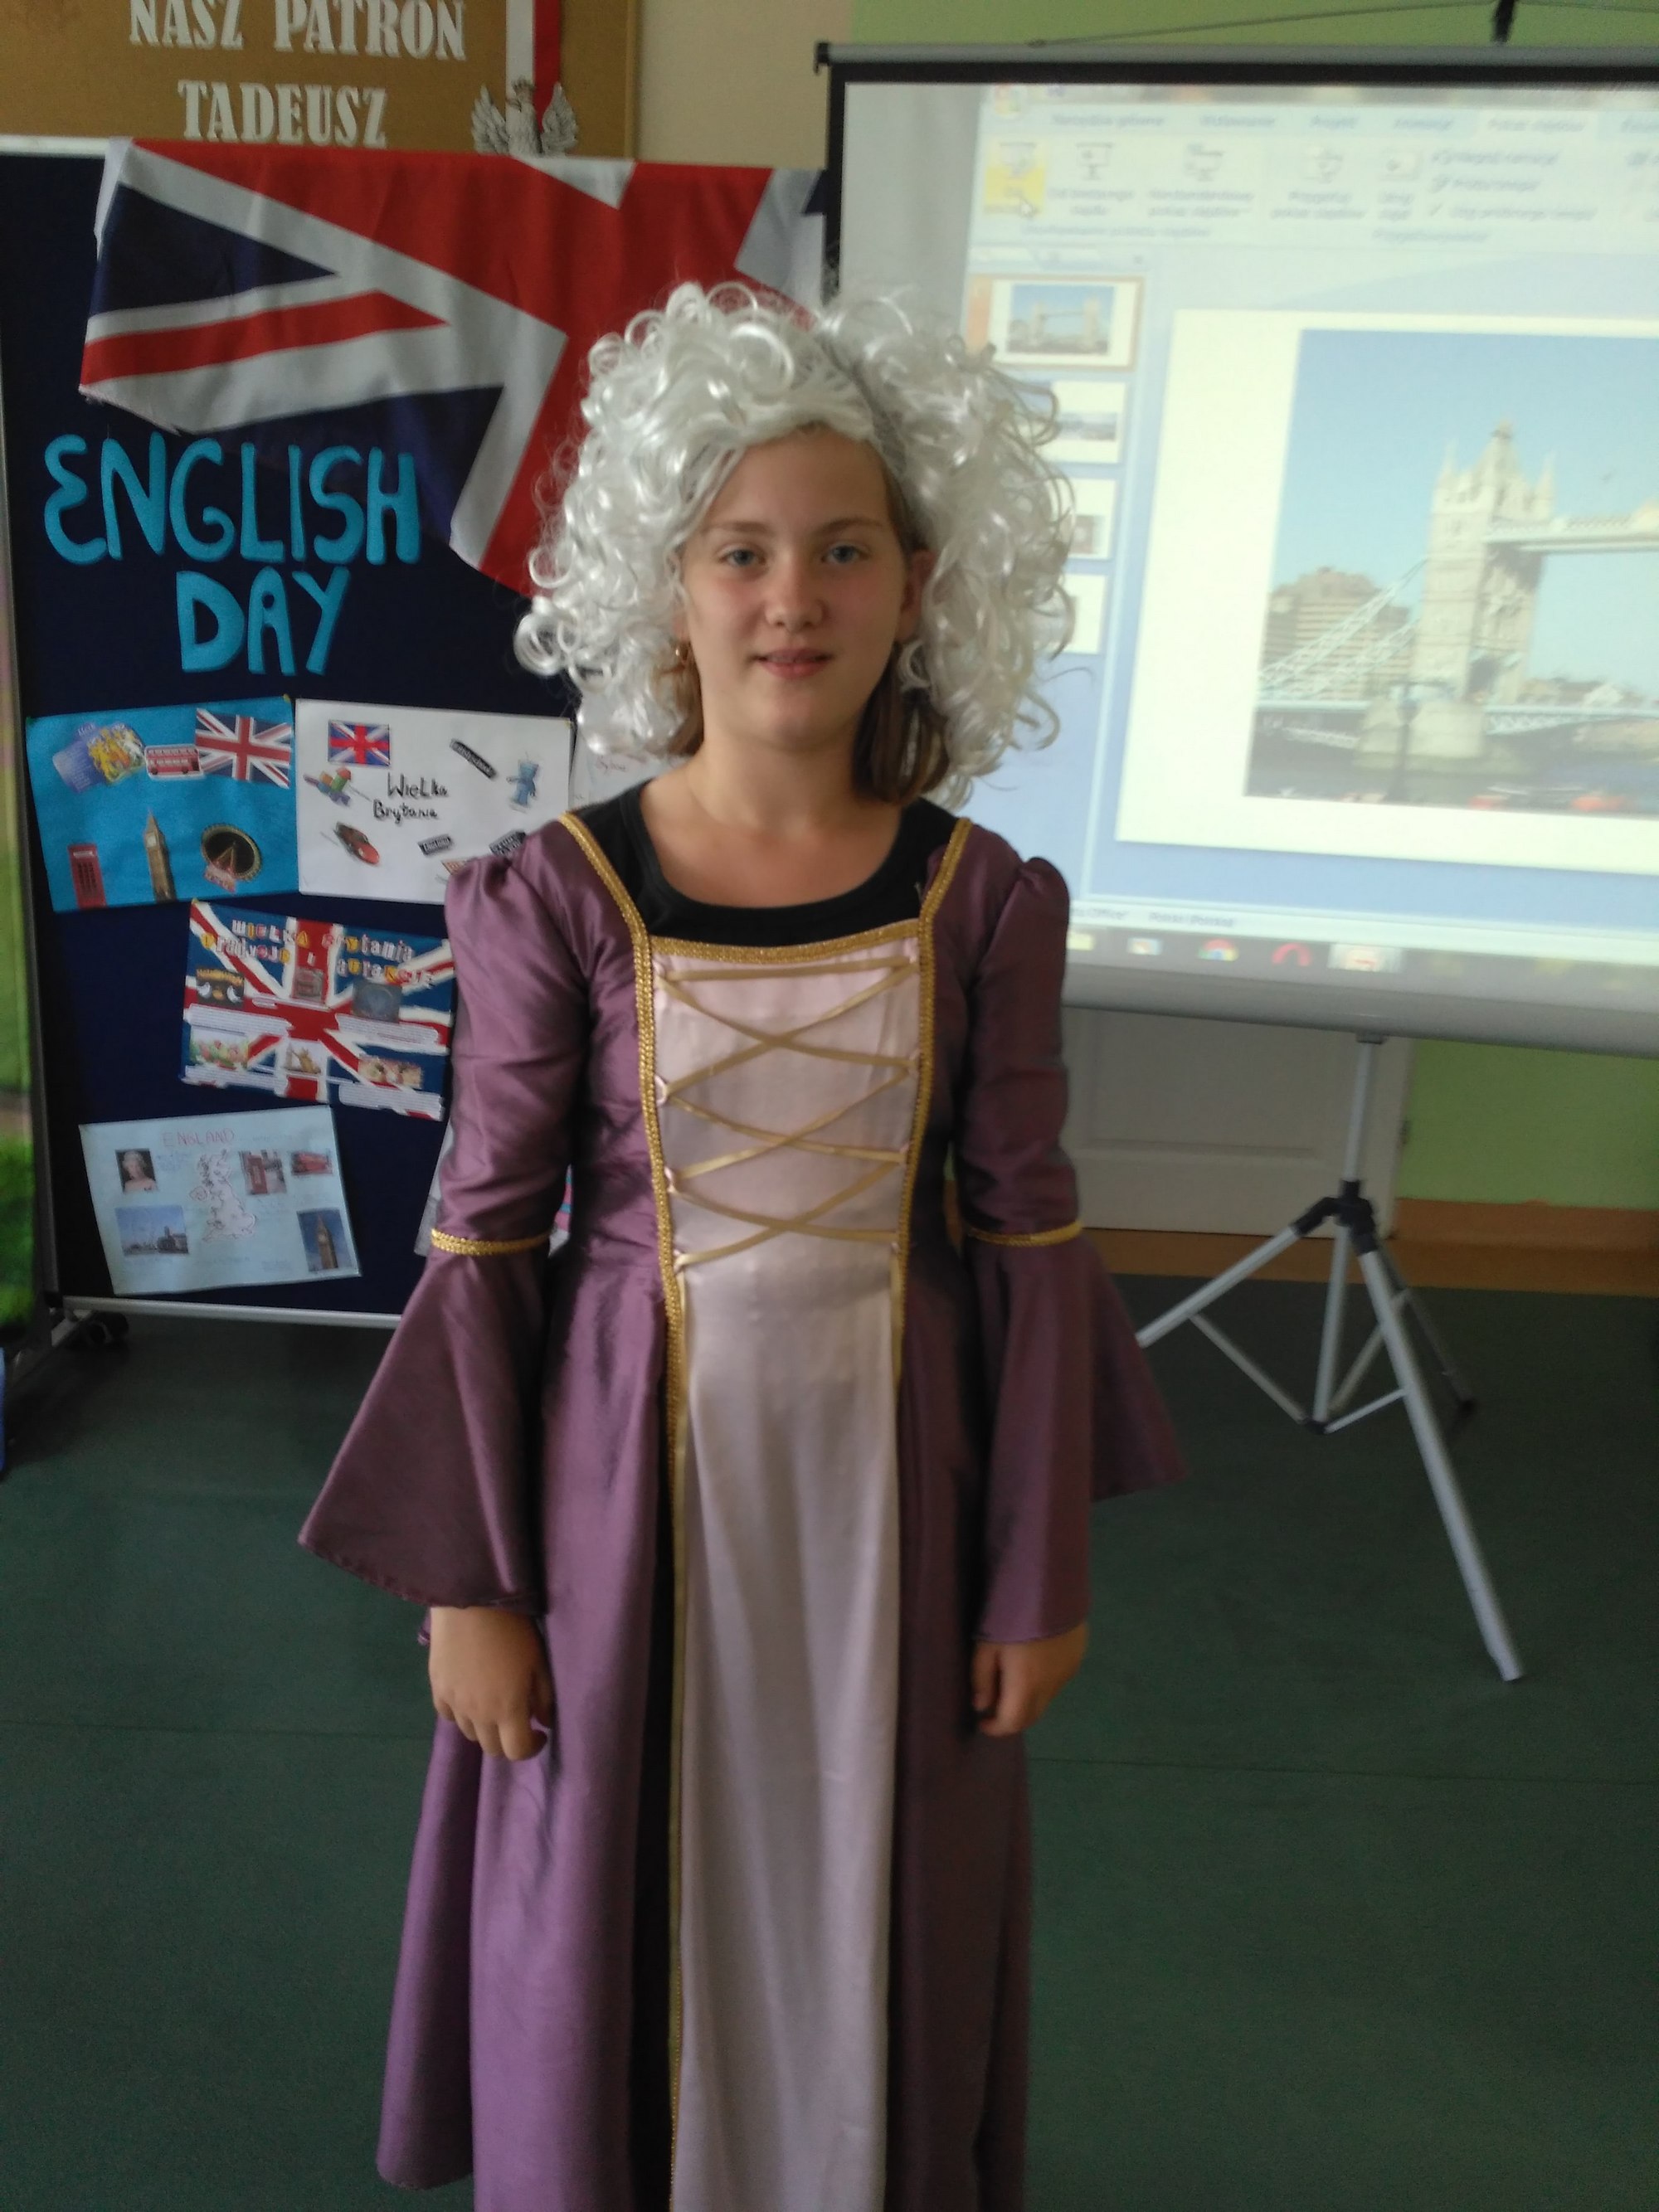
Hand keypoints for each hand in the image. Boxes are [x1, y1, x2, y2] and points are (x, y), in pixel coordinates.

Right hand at [428, 1605, 552, 1759]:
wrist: (471, 1603)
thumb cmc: (513, 1630)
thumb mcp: (538, 1662)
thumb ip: (543, 1697)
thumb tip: (543, 1722)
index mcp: (508, 1710)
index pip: (516, 1752)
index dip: (531, 1748)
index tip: (539, 1732)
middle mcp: (479, 1715)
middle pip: (492, 1748)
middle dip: (508, 1740)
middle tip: (518, 1720)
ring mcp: (455, 1704)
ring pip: (470, 1734)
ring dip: (486, 1728)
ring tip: (494, 1706)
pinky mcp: (437, 1689)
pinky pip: (449, 1716)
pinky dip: (462, 1715)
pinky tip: (470, 1697)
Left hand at [971, 1622, 1087, 1737]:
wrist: (1050, 1585)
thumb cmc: (1010, 1614)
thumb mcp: (986, 1644)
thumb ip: (981, 1678)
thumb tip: (981, 1705)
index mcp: (1026, 1684)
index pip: (1013, 1723)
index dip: (996, 1728)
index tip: (983, 1722)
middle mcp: (1051, 1685)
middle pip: (1032, 1716)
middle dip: (1012, 1718)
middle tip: (995, 1706)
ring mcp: (1067, 1672)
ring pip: (1046, 1699)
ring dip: (1029, 1700)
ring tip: (1013, 1681)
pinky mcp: (1077, 1658)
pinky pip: (1057, 1682)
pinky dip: (1043, 1683)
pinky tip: (1034, 1663)